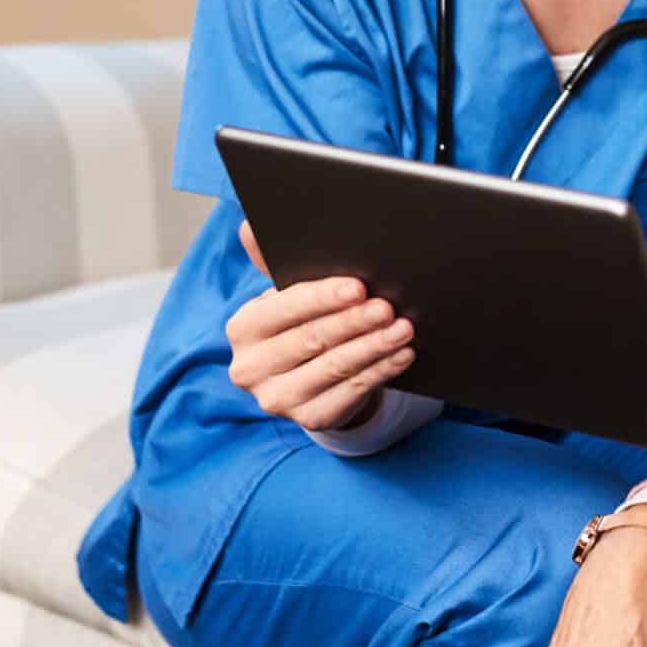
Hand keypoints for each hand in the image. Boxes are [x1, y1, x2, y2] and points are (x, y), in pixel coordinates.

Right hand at [226, 220, 414, 431]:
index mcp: (243, 328)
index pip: (285, 308)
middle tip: (388, 307)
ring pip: (335, 367)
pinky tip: (401, 355)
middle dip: (354, 322)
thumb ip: (272, 261)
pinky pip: (351, 393)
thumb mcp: (286, 294)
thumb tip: (249, 227)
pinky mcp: (308, 419)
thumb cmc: (300, 322)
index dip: (323, 297)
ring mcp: (277, 399)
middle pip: (312, 339)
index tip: (358, 286)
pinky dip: (381, 371)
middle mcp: (250, 368)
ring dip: (374, 346)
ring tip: (403, 329)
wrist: (308, 376)